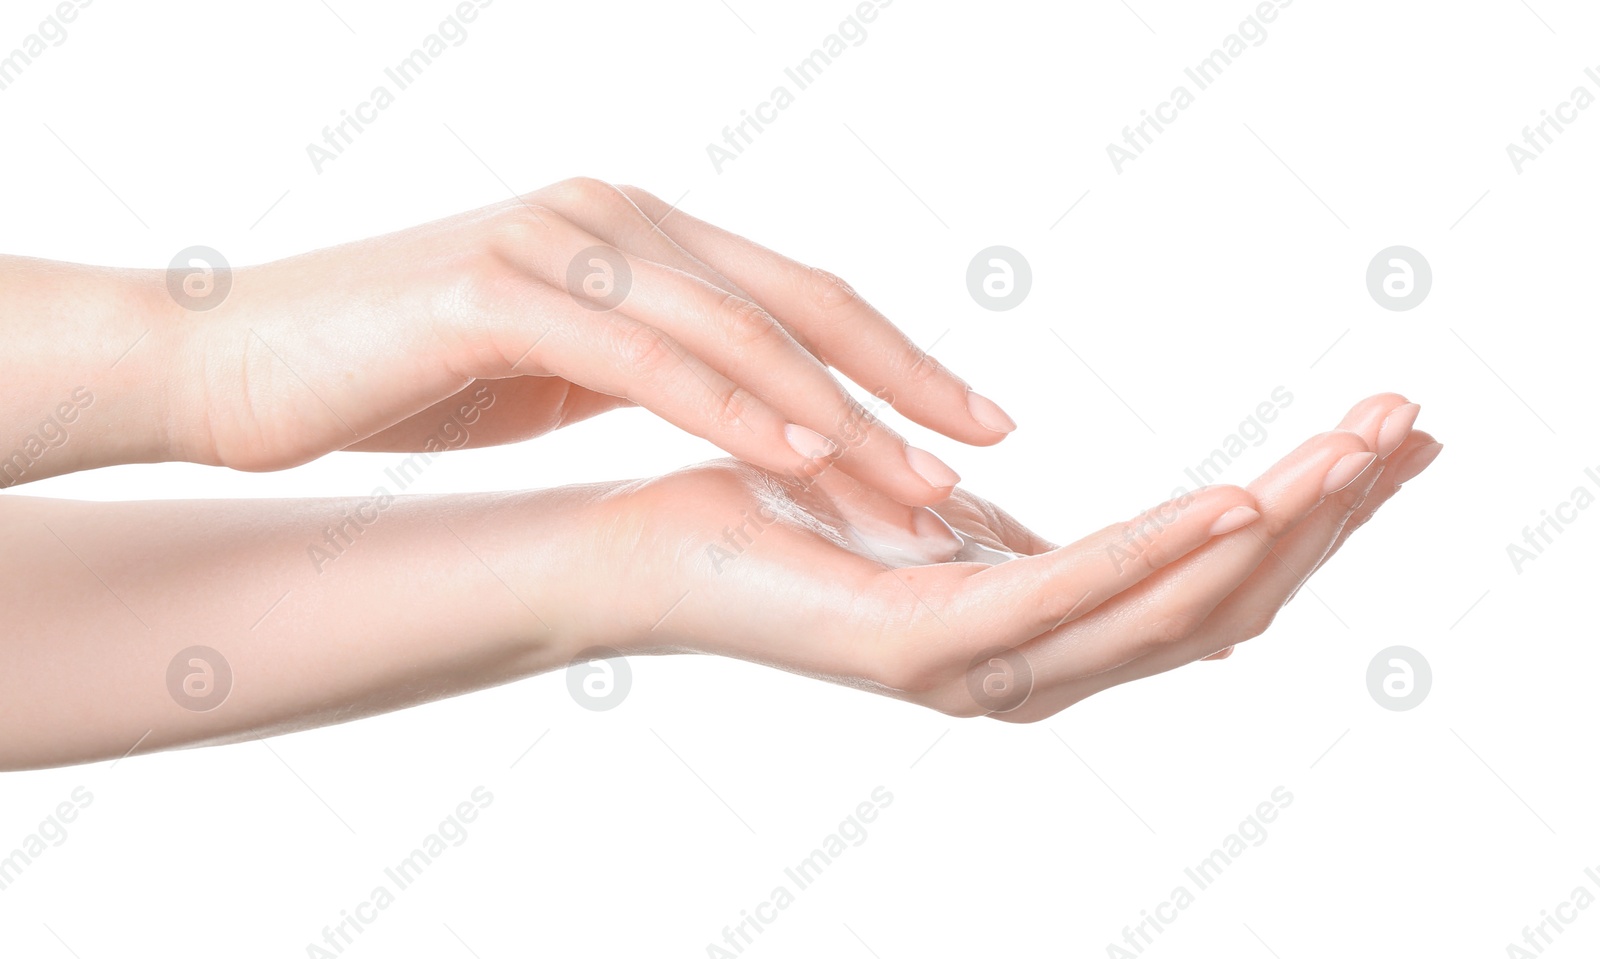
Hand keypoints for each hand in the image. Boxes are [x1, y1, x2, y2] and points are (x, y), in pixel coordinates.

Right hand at [168, 178, 1010, 504]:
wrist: (231, 363)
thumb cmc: (392, 369)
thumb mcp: (548, 364)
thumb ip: (643, 362)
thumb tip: (735, 409)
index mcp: (632, 232)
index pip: (796, 293)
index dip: (894, 356)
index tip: (973, 419)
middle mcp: (611, 217)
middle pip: (796, 299)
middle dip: (903, 379)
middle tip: (990, 447)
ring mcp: (556, 243)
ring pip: (736, 330)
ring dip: (839, 413)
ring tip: (921, 485)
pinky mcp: (498, 290)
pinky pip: (644, 356)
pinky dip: (731, 410)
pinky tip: (801, 463)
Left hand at [580, 393, 1438, 718]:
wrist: (660, 547)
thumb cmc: (797, 516)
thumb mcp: (957, 521)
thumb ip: (1049, 541)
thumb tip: (1146, 516)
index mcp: (1047, 639)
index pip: (1216, 586)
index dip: (1312, 519)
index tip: (1390, 438)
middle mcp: (1033, 673)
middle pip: (1222, 601)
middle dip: (1327, 518)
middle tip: (1413, 429)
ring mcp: (986, 671)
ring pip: (1169, 602)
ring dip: (1276, 525)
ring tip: (1358, 447)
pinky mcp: (928, 645)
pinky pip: (1069, 594)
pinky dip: (1160, 548)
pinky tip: (1237, 498)